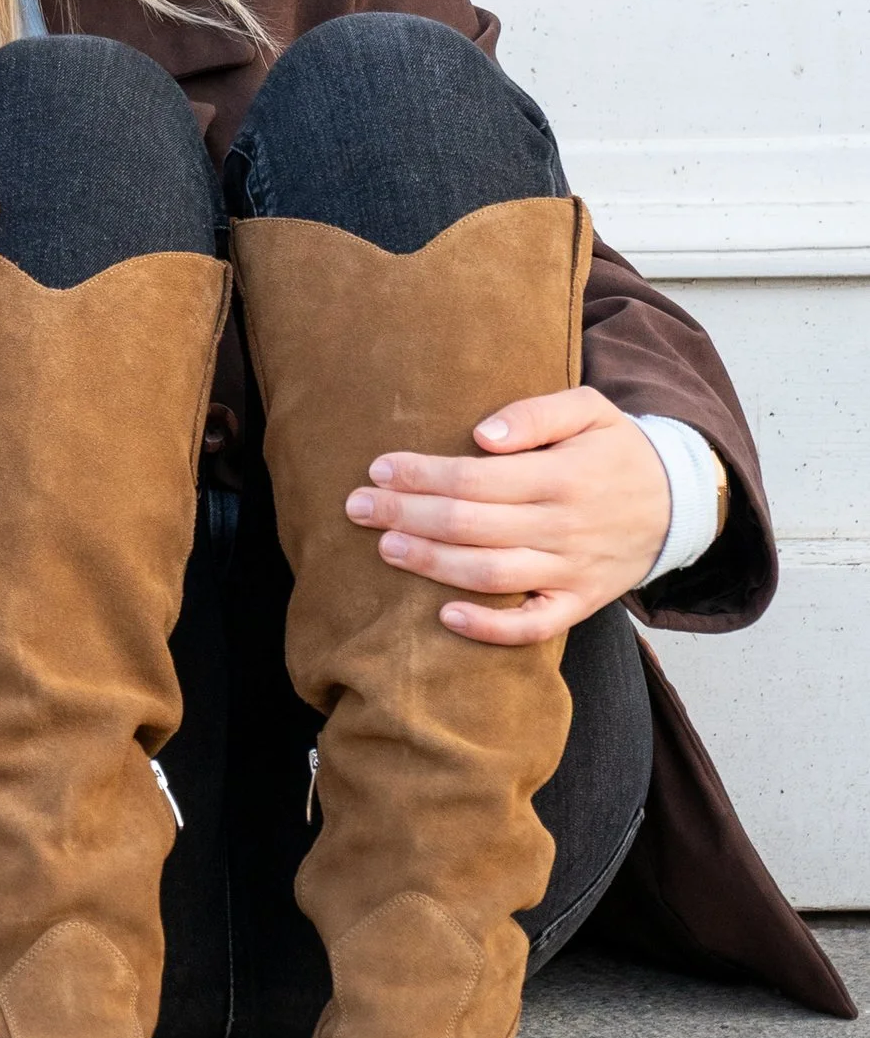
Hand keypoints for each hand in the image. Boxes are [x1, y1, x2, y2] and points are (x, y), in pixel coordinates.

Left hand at [345, 386, 674, 644]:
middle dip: (407, 515)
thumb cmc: (617, 450)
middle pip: (472, 525)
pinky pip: (533, 626)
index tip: (379, 468)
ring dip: (432, 564)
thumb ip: (536, 413)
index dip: (423, 474)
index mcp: (563, 476)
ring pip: (492, 574)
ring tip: (385, 547)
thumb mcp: (590, 409)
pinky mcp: (579, 603)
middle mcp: (565, 527)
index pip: (477, 478)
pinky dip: (490, 627)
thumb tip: (481, 434)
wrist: (680, 503)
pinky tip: (445, 616)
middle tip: (357, 506)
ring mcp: (572, 571)